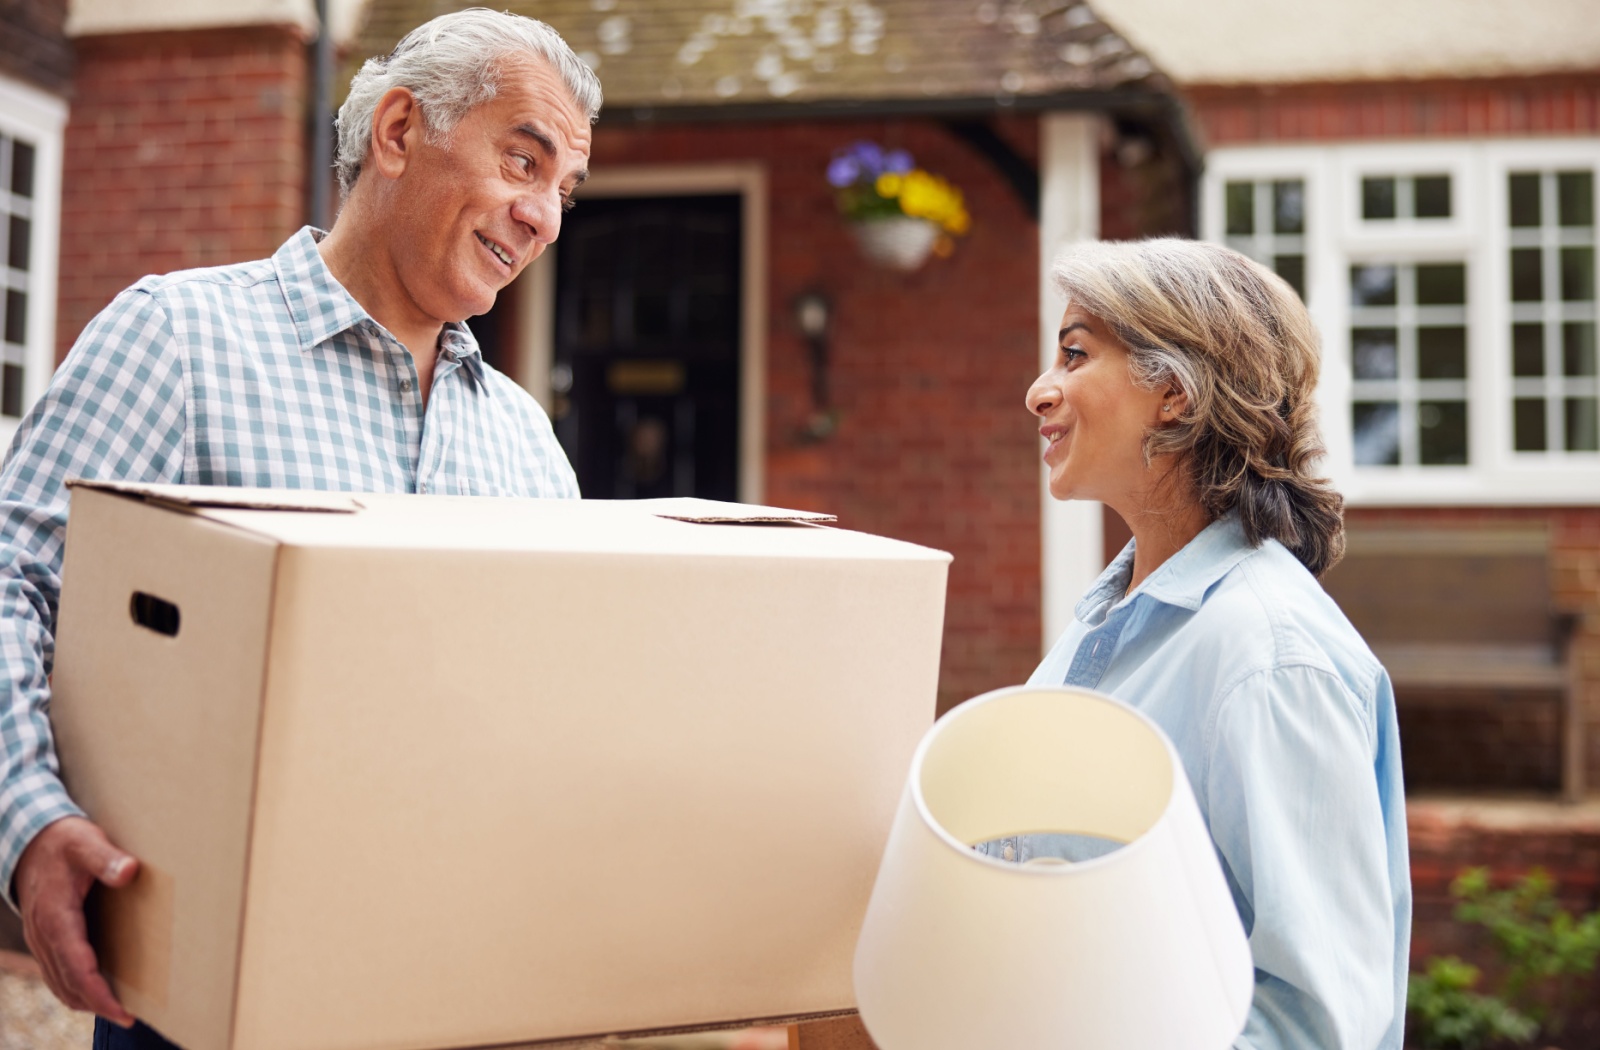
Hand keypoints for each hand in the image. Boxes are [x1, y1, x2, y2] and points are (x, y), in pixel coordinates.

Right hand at [14, 815, 138, 1025]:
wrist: (31, 841)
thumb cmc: (65, 842)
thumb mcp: (87, 843)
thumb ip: (107, 858)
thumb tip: (128, 871)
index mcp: (56, 917)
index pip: (77, 968)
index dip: (99, 995)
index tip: (122, 1012)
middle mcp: (44, 935)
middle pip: (68, 984)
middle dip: (97, 1005)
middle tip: (128, 1018)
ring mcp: (40, 940)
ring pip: (59, 984)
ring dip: (85, 1001)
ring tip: (117, 1011)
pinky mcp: (44, 939)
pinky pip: (55, 974)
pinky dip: (74, 988)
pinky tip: (95, 992)